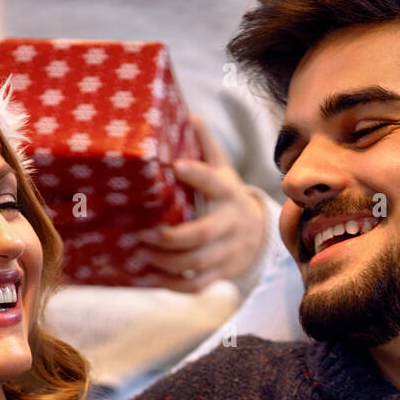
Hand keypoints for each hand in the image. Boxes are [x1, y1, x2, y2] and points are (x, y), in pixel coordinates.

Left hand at [133, 114, 265, 291]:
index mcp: (228, 193)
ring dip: (166, 262)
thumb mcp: (224, 170)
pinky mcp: (221, 273)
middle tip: (144, 234)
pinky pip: (196, 285)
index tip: (175, 166)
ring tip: (141, 254)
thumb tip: (188, 115)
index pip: (214, 182)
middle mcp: (229, 224)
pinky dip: (172, 285)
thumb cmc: (229, 198)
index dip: (197, 174)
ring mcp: (226, 252)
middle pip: (202, 235)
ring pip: (196, 264)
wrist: (258, 236)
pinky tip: (150, 277)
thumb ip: (207, 146)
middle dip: (172, 238)